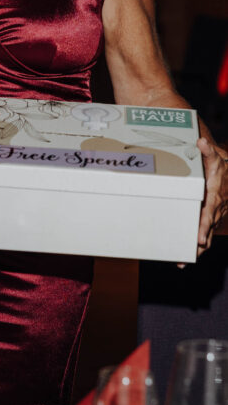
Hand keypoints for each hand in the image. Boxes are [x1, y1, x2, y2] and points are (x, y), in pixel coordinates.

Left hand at [197, 136, 227, 256]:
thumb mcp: (216, 159)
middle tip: (189, 255)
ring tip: (183, 261)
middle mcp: (215, 211)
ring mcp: (214, 218)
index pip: (209, 214)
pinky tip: (185, 258)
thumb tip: (201, 142)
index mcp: (215, 198)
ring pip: (206, 236)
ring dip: (196, 250)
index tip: (200, 237)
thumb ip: (208, 151)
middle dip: (199, 244)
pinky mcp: (210, 221)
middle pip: (207, 230)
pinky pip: (204, 236)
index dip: (204, 226)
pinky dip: (197, 248)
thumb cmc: (222, 170)